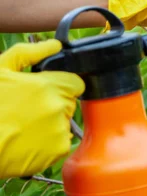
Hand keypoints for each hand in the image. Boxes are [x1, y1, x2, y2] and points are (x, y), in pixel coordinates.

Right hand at [0, 40, 84, 177]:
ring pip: (63, 123)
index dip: (61, 85)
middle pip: (69, 103)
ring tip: (23, 127)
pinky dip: (48, 143)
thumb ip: (28, 54)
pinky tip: (27, 141)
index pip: (75, 83)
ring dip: (50, 124)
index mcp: (48, 86)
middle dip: (53, 104)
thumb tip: (55, 45)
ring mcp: (60, 130)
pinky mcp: (58, 150)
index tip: (45, 91)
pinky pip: (60, 142)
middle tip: (26, 110)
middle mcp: (59, 108)